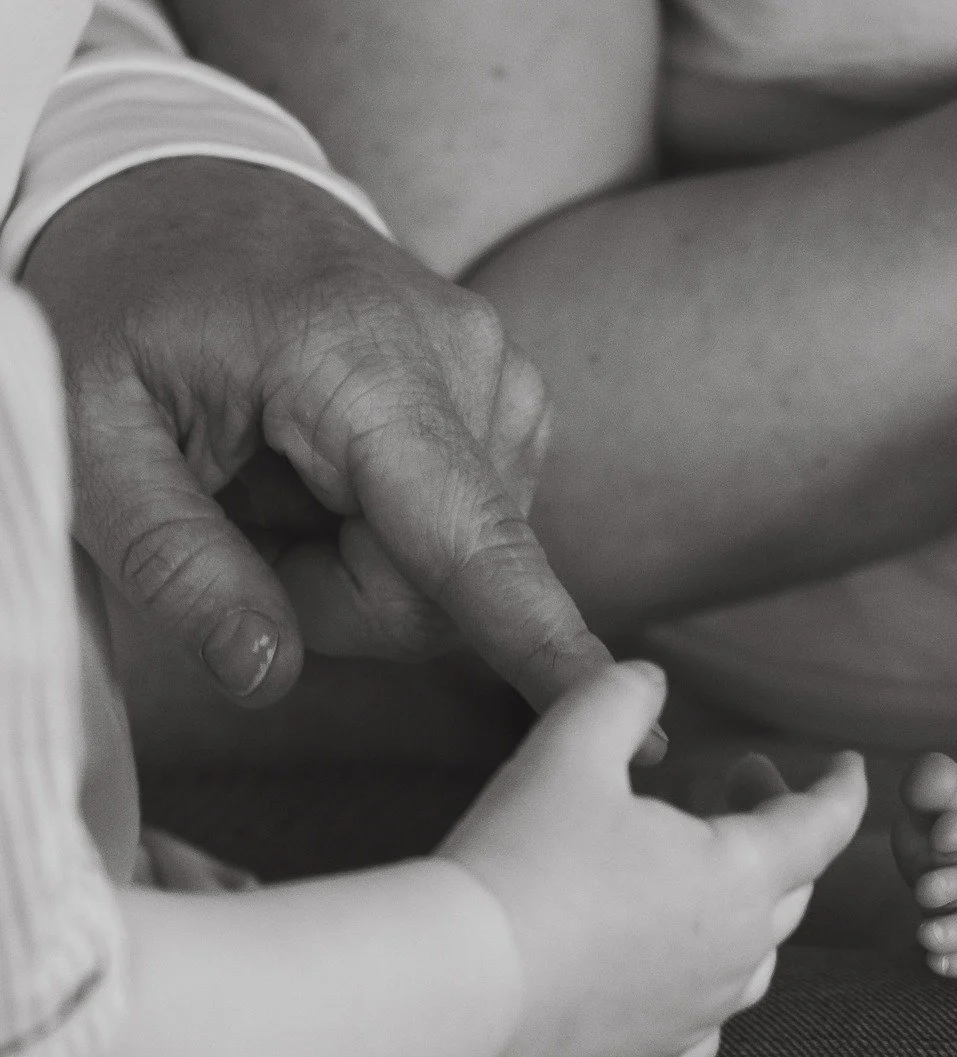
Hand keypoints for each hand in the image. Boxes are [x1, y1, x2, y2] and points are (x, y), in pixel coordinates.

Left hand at [21, 158, 618, 722]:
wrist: (184, 192)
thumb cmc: (122, 297)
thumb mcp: (86, 424)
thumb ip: (170, 561)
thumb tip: (267, 678)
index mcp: (359, 358)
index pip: (472, 542)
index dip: (544, 648)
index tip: (631, 725)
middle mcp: (469, 363)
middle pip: (443, 592)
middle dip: (333, 599)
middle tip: (236, 518)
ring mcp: (501, 380)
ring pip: (458, 575)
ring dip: (357, 566)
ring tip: (276, 472)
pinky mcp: (508, 403)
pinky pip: (467, 537)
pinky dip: (390, 534)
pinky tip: (328, 465)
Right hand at [440, 661, 866, 1056]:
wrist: (457, 981)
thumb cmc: (521, 855)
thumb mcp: (570, 742)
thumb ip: (622, 694)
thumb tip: (651, 678)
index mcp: (740, 875)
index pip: (823, 826)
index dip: (841, 788)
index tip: (851, 767)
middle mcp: (739, 955)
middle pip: (790, 885)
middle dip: (774, 826)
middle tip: (735, 783)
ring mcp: (700, 1014)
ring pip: (755, 957)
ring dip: (743, 904)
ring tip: (697, 866)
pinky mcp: (653, 1056)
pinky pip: (705, 1024)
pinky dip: (703, 987)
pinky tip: (672, 967)